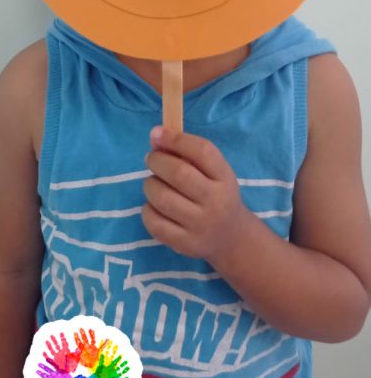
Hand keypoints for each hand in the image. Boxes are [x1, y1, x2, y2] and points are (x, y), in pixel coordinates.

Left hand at [36, 361, 73, 377]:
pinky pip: (60, 365)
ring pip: (53, 366)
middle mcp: (55, 375)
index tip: (36, 371)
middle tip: (38, 364)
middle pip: (48, 370)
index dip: (41, 374)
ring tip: (46, 359)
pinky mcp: (63, 370)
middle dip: (43, 367)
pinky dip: (59, 362)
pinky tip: (58, 358)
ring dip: (49, 363)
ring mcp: (59, 372)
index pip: (46, 376)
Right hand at [42, 332, 80, 373]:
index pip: (64, 343)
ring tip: (46, 341)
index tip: (61, 333)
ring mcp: (57, 358)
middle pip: (57, 345)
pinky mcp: (54, 362)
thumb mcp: (76, 359)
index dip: (62, 338)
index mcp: (66, 351)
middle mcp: (61, 353)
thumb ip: (77, 354)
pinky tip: (43, 353)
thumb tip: (79, 348)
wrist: (69, 374)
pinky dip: (46, 356)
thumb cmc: (73, 366)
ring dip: (49, 346)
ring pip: (52, 350)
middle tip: (51, 335)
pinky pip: (49, 359)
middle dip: (54, 340)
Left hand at [73, 327, 108, 368]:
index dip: (77, 338)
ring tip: (91, 329)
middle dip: (83, 334)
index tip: (75, 333)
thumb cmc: (85, 363)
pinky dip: (105, 343)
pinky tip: (107, 340)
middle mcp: (87, 347)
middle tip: (80, 328)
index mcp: (82, 349)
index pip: (79, 342)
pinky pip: (102, 347)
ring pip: (92, 340)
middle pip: (84, 339)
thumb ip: (73, 357)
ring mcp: (92, 348)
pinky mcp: (98, 350)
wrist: (92, 367)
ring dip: (91, 335)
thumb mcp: (77, 361)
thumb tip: (67, 354)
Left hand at [142, 126, 248, 263]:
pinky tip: (154, 206)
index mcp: (225, 178)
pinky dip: (147, 209)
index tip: (157, 134)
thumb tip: (155, 136)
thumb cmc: (215, 194)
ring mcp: (200, 225)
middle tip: (152, 159)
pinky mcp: (185, 244)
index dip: (176, 139)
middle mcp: (216, 202)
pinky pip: (154, 223)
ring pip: (162, 198)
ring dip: (150, 185)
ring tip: (154, 184)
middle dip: (157, 161)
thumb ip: (187, 154)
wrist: (230, 237)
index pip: (203, 151)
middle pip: (179, 174)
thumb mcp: (213, 172)